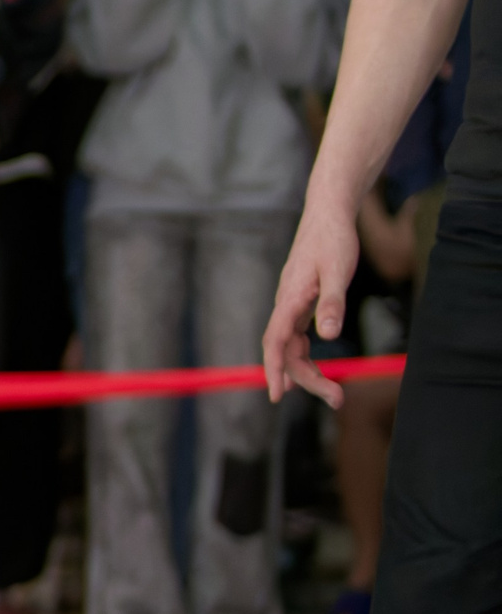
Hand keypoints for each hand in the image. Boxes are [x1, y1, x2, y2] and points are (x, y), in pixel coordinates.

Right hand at [264, 203, 361, 406]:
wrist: (328, 213)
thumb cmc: (334, 239)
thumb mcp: (339, 270)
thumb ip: (332, 303)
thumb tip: (327, 335)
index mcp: (290, 299)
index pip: (276, 342)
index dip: (275, 370)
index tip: (277, 395)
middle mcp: (285, 305)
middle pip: (285, 351)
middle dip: (306, 379)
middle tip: (337, 399)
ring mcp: (291, 305)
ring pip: (290, 346)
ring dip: (307, 371)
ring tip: (331, 392)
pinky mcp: (300, 302)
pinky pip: (295, 337)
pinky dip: (303, 357)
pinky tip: (311, 370)